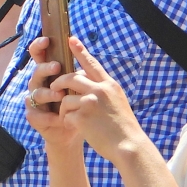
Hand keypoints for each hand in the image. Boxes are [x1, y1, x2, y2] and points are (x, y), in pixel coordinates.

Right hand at [25, 37, 81, 151]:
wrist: (70, 133)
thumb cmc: (75, 106)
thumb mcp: (79, 88)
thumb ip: (78, 74)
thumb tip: (83, 55)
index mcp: (48, 74)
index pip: (39, 55)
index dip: (39, 46)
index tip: (47, 40)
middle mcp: (38, 84)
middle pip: (37, 71)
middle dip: (45, 68)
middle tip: (57, 67)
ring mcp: (34, 100)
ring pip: (36, 92)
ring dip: (48, 93)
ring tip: (60, 95)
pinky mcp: (33, 116)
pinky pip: (37, 114)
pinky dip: (49, 116)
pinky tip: (59, 118)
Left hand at [51, 36, 153, 169]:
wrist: (130, 147)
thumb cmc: (124, 128)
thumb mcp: (118, 102)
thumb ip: (103, 90)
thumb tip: (88, 81)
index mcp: (109, 86)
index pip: (91, 64)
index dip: (80, 51)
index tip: (70, 39)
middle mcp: (100, 90)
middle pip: (71, 77)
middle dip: (60, 81)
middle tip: (55, 87)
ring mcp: (90, 103)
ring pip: (66, 97)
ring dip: (64, 107)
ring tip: (69, 116)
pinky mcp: (82, 117)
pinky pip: (65, 114)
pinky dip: (66, 120)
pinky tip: (73, 126)